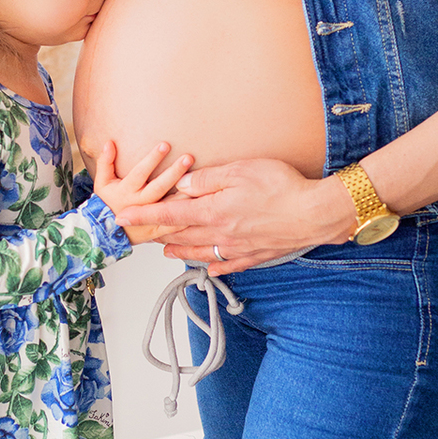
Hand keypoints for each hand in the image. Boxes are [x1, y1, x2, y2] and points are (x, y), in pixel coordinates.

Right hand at [92, 141, 193, 246]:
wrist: (105, 234)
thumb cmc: (106, 203)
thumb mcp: (102, 182)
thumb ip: (105, 162)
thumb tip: (109, 142)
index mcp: (126, 191)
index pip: (140, 172)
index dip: (152, 159)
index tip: (165, 145)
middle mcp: (138, 205)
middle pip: (158, 188)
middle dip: (174, 172)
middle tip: (188, 158)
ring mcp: (148, 219)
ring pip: (169, 206)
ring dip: (185, 194)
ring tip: (202, 183)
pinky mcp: (156, 231)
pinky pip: (174, 226)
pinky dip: (187, 219)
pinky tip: (201, 208)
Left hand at [116, 158, 358, 275]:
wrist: (315, 214)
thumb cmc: (281, 187)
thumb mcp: (240, 171)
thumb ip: (208, 179)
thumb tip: (184, 185)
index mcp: (213, 212)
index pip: (169, 214)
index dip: (144, 214)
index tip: (122, 216)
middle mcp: (220, 234)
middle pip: (182, 236)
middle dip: (158, 234)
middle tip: (140, 235)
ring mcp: (238, 248)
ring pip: (201, 251)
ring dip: (180, 250)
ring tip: (166, 250)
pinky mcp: (255, 255)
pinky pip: (229, 264)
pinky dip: (215, 266)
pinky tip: (210, 267)